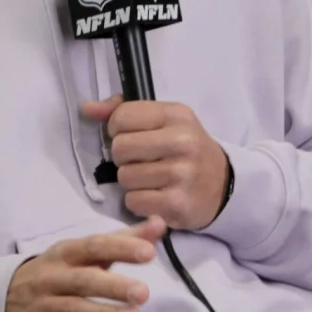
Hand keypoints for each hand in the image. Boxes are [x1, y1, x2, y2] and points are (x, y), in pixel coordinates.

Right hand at [4, 217, 163, 311]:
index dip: (120, 248)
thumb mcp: (82, 254)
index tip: (148, 253)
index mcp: (65, 254)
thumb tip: (159, 224)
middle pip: (84, 280)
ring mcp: (40, 306)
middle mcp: (50, 277)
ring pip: (73, 310)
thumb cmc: (55, 274)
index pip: (94, 246)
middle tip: (143, 293)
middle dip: (114, 286)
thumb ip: (122, 240)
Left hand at [82, 97, 230, 229]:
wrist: (223, 185)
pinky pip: (133, 201)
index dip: (118, 130)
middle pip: (119, 148)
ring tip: (152, 179)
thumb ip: (124, 110)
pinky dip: (139, 202)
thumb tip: (87, 109)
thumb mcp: (164, 120)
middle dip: (124, 158)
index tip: (134, 137)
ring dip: (132, 182)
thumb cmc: (185, 149)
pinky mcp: (177, 203)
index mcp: (176, 114)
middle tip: (142, 161)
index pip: (121, 117)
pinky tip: (156, 196)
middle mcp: (182, 141)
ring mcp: (181, 173)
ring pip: (124, 177)